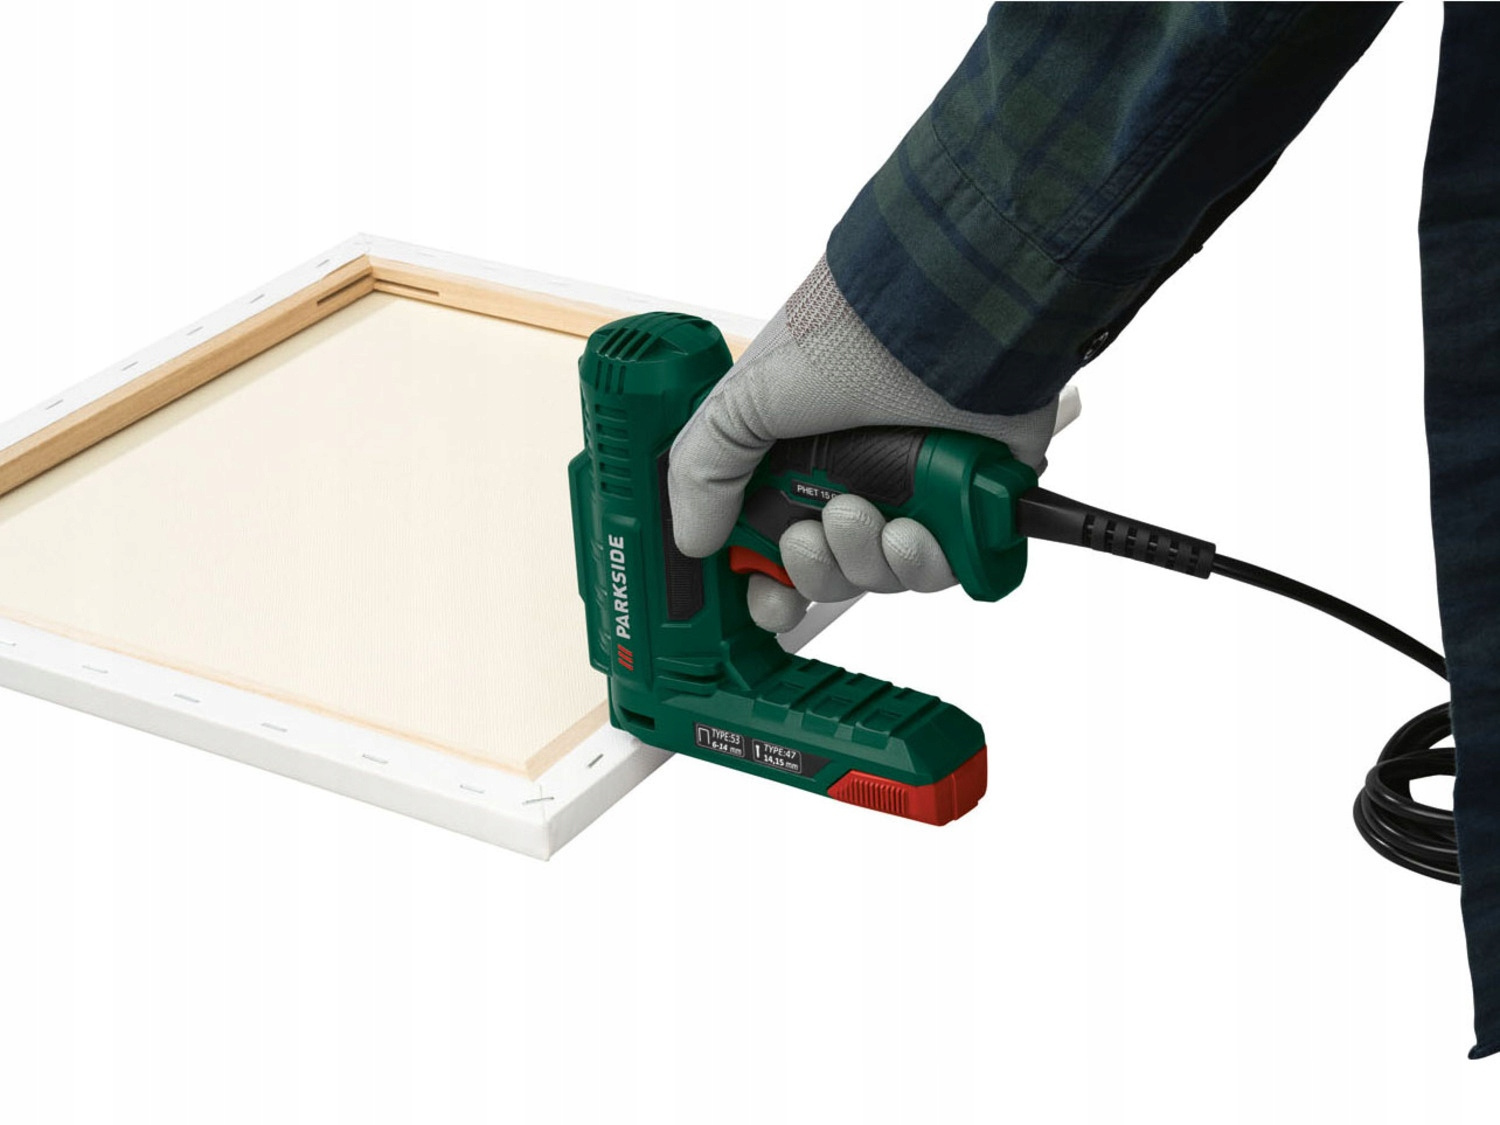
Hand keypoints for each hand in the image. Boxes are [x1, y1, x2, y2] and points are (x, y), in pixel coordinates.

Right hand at [668, 255, 1063, 632]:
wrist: (943, 318)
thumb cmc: (850, 338)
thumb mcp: (745, 400)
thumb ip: (704, 470)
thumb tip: (692, 540)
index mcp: (799, 460)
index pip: (774, 544)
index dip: (768, 582)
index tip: (764, 596)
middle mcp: (856, 480)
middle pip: (828, 574)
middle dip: (815, 569)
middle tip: (810, 535)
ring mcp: (914, 494)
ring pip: (881, 577)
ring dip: (865, 559)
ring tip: (866, 514)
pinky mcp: (969, 506)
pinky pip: (943, 571)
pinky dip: (924, 562)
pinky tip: (914, 529)